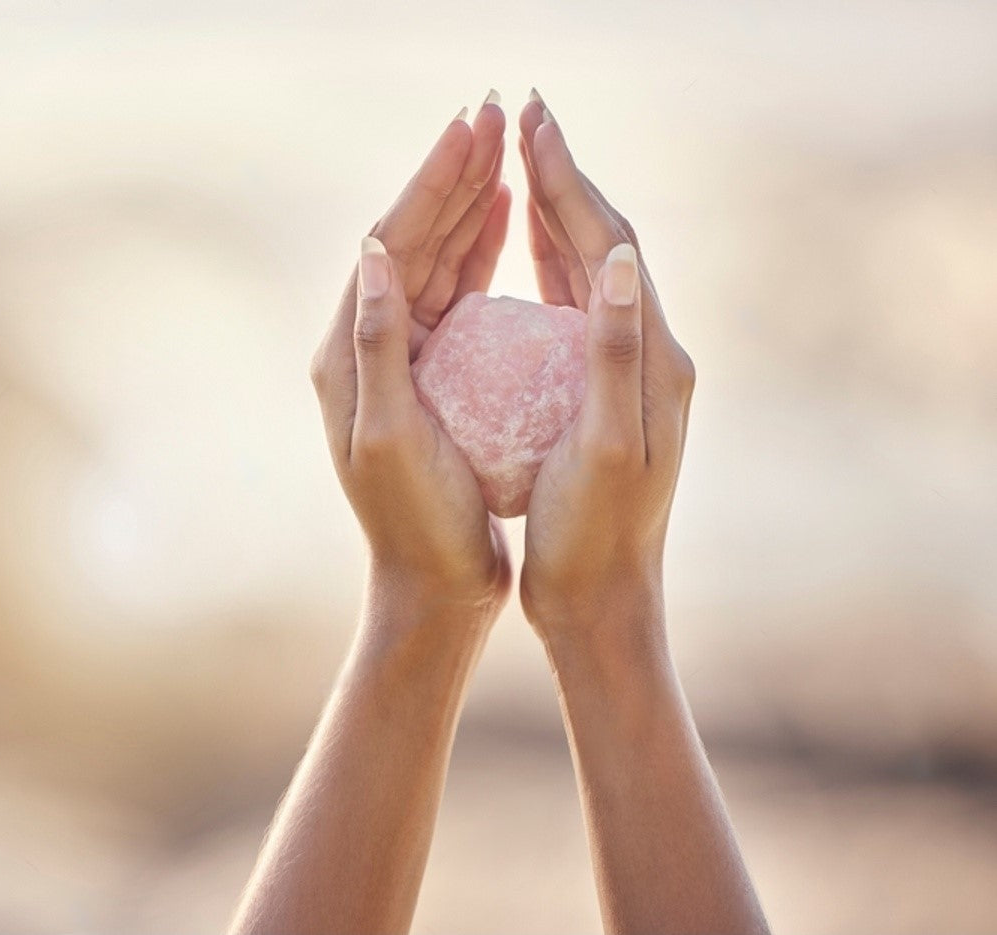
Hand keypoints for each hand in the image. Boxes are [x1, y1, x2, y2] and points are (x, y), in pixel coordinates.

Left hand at [311, 97, 514, 622]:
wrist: (432, 585)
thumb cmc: (416, 523)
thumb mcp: (390, 438)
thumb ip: (380, 347)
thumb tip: (372, 255)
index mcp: (347, 353)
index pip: (388, 245)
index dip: (430, 184)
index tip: (469, 129)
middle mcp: (364, 345)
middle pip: (408, 238)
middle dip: (450, 174)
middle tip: (492, 111)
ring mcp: (399, 356)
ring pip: (434, 257)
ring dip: (466, 200)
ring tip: (502, 145)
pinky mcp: (431, 373)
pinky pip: (454, 293)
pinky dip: (478, 248)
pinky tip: (504, 217)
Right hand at [514, 93, 697, 654]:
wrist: (604, 601)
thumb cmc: (594, 535)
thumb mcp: (606, 448)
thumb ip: (611, 354)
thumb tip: (612, 261)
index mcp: (653, 357)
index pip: (609, 243)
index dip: (567, 181)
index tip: (530, 126)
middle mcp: (650, 352)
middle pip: (605, 240)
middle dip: (562, 175)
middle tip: (523, 117)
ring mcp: (629, 370)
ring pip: (591, 267)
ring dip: (557, 208)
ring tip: (520, 158)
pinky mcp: (603, 389)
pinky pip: (575, 305)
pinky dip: (549, 260)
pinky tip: (524, 246)